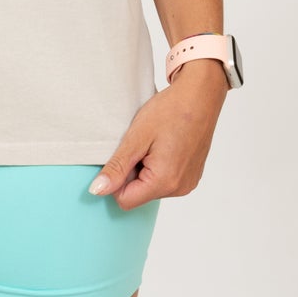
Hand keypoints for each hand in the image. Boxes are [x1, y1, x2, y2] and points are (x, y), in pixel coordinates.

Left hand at [88, 61, 228, 210]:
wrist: (200, 95)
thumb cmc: (170, 111)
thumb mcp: (137, 136)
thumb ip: (117, 167)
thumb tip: (97, 190)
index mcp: (164, 182)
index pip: (125, 200)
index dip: (116, 178)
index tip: (123, 153)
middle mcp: (179, 189)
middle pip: (139, 194)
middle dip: (132, 172)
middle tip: (139, 144)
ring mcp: (188, 183)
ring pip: (151, 187)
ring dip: (144, 168)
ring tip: (152, 142)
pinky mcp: (192, 176)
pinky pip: (165, 180)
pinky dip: (158, 166)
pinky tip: (163, 144)